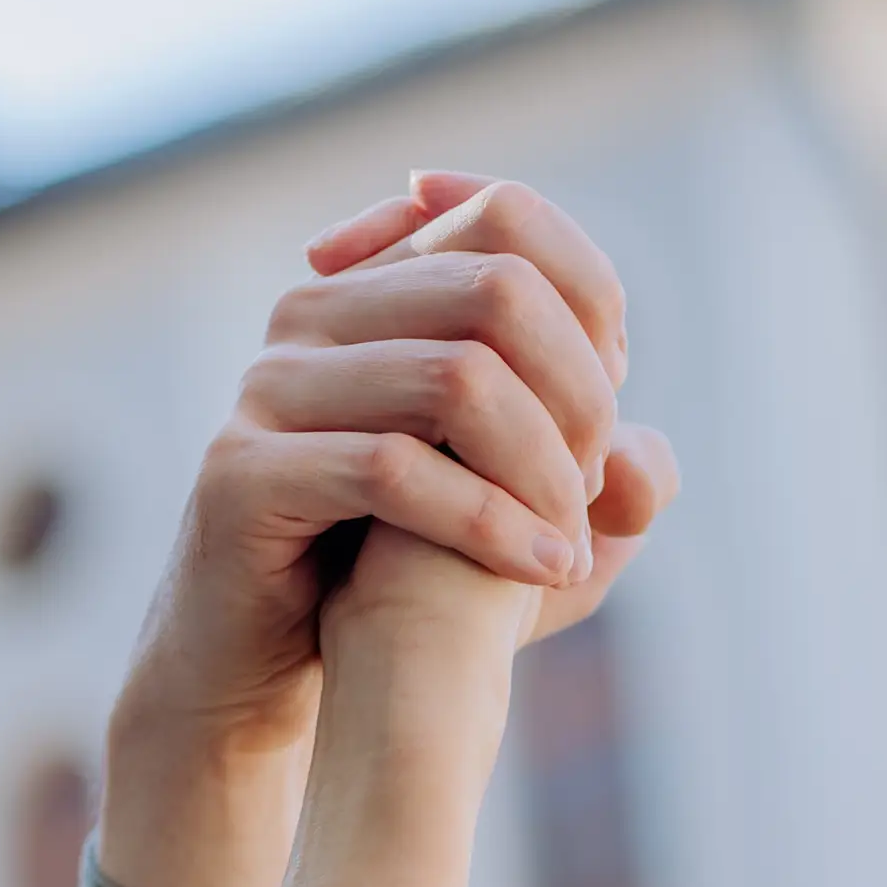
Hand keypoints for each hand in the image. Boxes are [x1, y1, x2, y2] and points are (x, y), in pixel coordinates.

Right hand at [103, 176, 679, 886]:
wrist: (261, 672)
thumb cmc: (390, 587)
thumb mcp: (517, 530)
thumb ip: (594, 488)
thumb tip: (644, 450)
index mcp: (372, 292)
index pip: (504, 215)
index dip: (590, 303)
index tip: (604, 411)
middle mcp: (313, 315)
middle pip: (497, 287)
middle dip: (578, 391)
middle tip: (595, 487)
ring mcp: (270, 387)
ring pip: (457, 377)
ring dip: (545, 468)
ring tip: (571, 544)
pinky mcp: (242, 472)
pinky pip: (391, 469)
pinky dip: (489, 521)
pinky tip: (541, 570)